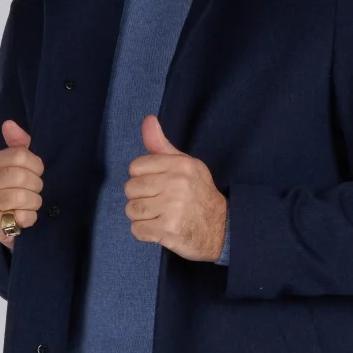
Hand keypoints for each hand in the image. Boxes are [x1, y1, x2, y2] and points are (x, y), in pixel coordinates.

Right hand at [0, 120, 44, 248]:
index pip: (20, 155)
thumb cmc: (18, 189)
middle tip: (35, 191)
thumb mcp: (22, 164)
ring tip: (30, 205)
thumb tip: (9, 124)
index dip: (36, 165)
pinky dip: (29, 218)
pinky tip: (25, 218)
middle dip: (36, 186)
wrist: (9, 222)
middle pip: (21, 176)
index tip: (37, 173)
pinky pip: (19, 217)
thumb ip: (18, 143)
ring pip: (20, 197)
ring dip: (34, 202)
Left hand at [124, 115, 227, 261]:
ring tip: (158, 216)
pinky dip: (144, 233)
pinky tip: (158, 229)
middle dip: (140, 198)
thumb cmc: (198, 193)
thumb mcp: (185, 165)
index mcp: (180, 165)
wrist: (221, 228)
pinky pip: (137, 230)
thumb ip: (162, 145)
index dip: (142, 178)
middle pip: (130, 188)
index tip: (156, 186)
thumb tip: (148, 119)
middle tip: (157, 203)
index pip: (135, 167)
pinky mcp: (168, 229)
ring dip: (141, 216)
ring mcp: (172, 207)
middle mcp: (177, 183)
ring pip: (132, 209)